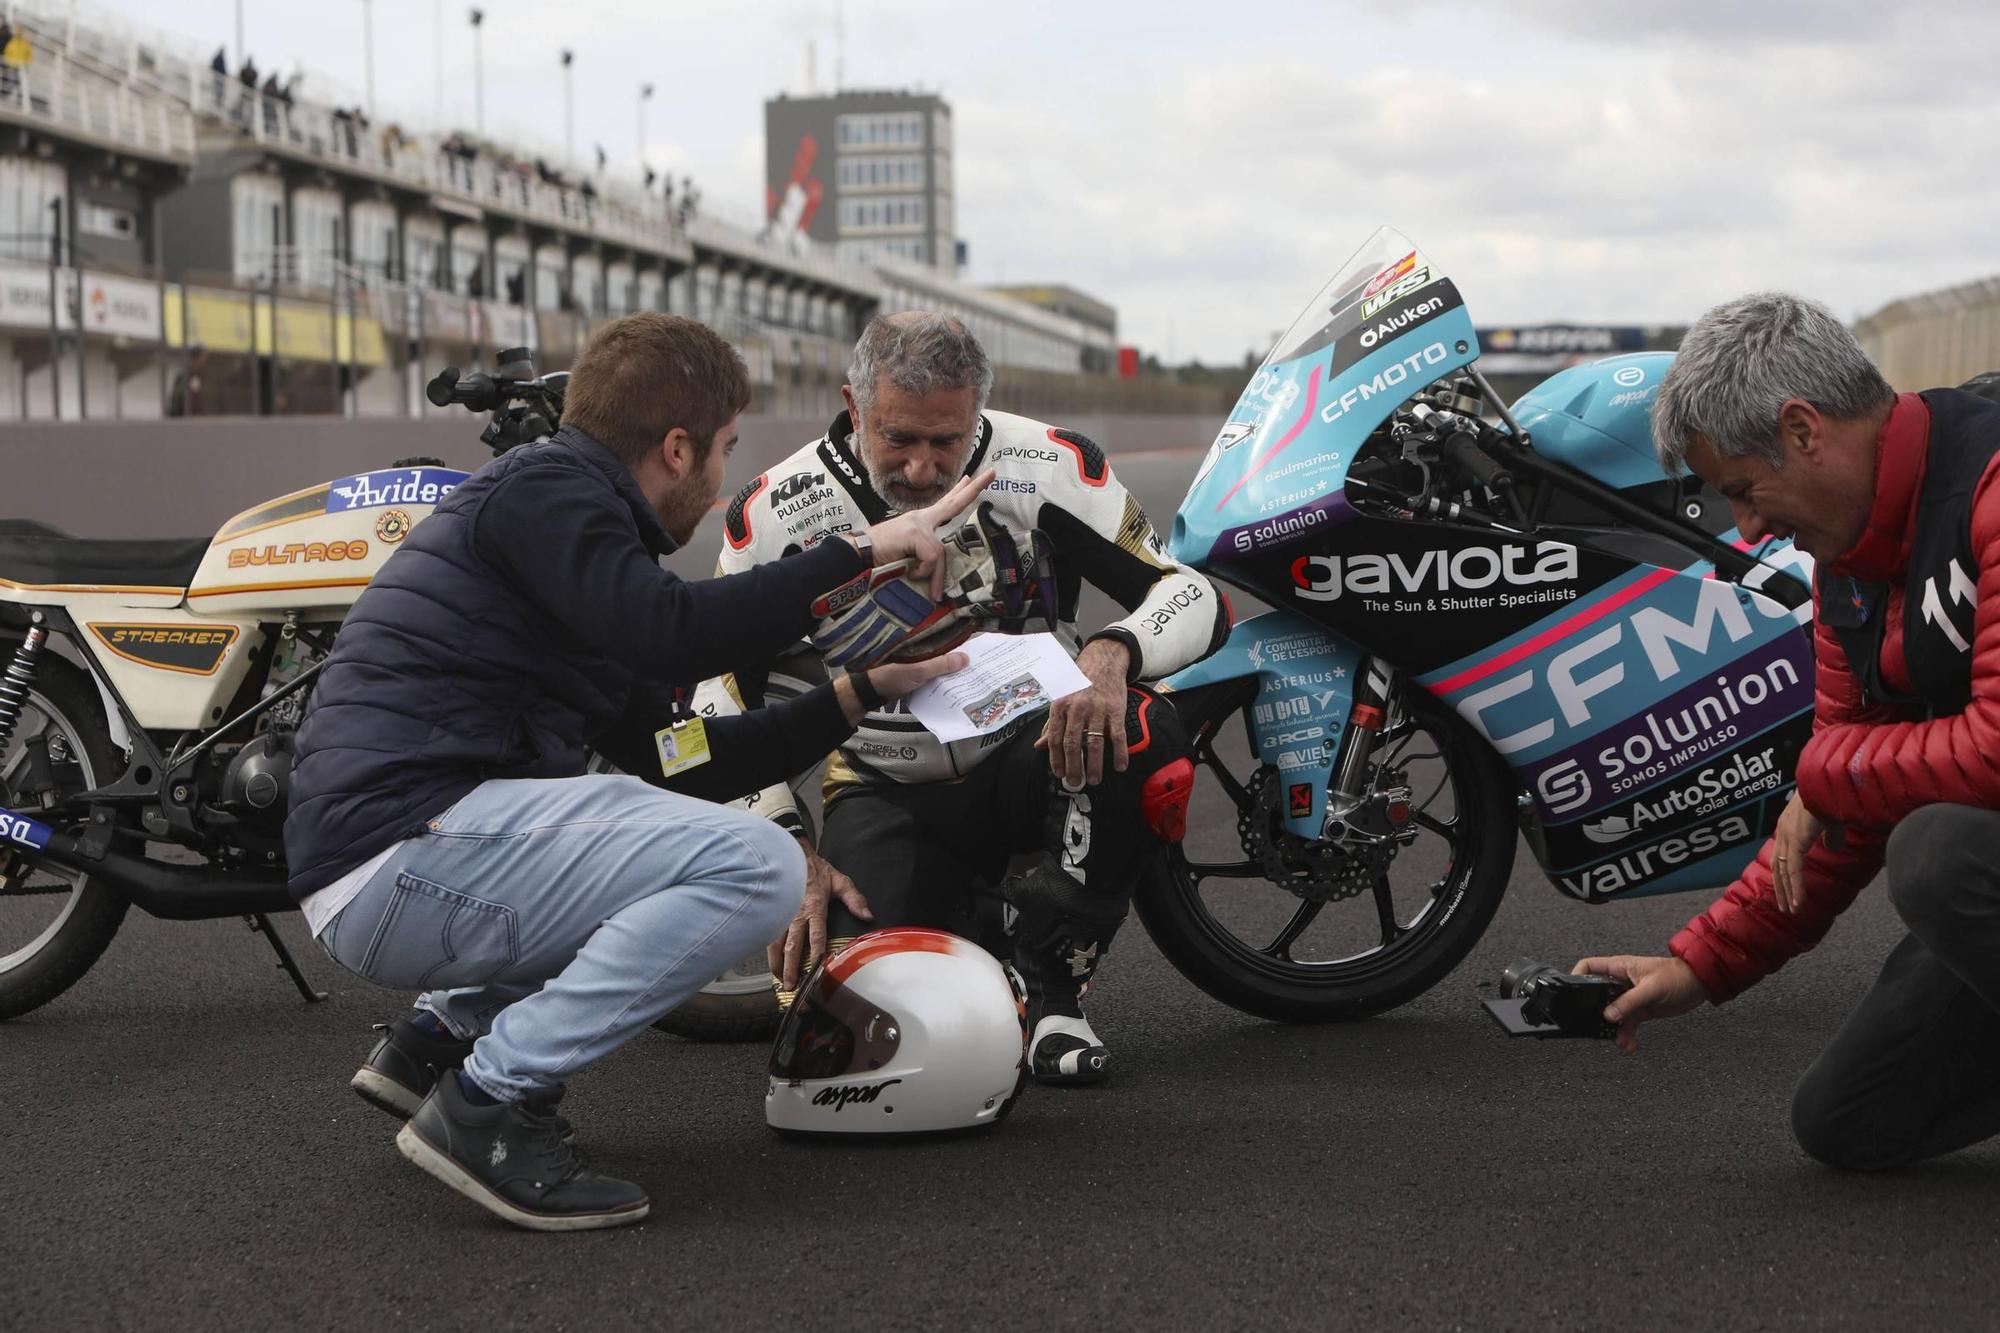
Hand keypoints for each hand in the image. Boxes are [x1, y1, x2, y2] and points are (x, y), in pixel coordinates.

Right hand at [768, 839, 871, 989]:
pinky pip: (768, 936)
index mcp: (814, 908)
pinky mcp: (773, 914)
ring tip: (779, 980)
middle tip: (791, 985)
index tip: (814, 971)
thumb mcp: (840, 881)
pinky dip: (769, 952)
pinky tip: (772, 964)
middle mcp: (795, 914)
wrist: (790, 854)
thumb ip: (855, 899)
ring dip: (777, 964)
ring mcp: (781, 915)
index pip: (815, 936)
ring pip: (776, 944)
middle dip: (790, 968)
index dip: (815, 954)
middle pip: (792, 946)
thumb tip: (867, 916)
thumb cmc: (816, 869)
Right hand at [859, 468, 996, 597]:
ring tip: (930, 591)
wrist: (857, 556)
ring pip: (939, 553)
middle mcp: (921, 519)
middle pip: (954, 503)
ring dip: (933, 576)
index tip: (972, 478)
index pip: (945, 503)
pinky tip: (910, 572)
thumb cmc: (879, 558)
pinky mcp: (915, 534)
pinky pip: (930, 559)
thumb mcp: (907, 556)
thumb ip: (924, 558)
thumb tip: (938, 573)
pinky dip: (923, 572)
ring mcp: (918, 524)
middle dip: (975, 489)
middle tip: (993, 473)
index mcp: (920, 522)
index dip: (959, 492)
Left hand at [868, 650, 968, 701]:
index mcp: (921, 641)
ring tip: (967, 678)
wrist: (872, 692)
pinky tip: (950, 687)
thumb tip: (964, 658)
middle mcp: (920, 649)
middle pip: (944, 653)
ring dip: (950, 672)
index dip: (960, 644)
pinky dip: (941, 680)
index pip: (945, 638)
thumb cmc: (890, 675)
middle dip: (958, 660)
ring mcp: (917, 662)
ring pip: (939, 665)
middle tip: (976, 667)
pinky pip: (933, 676)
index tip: (976, 652)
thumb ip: (941, 664)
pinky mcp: (915, 674)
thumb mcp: (919, 670)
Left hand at [1035, 639, 1130, 786]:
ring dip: (1094, 765)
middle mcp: (1077, 708)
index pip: (1055, 738)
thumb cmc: (1079, 683)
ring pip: (1094, 742)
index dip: (1056, 759)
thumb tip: (1039, 746)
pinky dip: (1119, 753)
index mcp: (1060, 706)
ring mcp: (1097, 709)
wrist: (1103, 661)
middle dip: (1073, 767)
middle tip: (1075, 782)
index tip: (1058, 773)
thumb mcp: (1061, 700)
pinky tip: (1120, 766)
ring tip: (1094, 780)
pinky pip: (1117, 735)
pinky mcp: (1115, 709)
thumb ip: (1052, 725)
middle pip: (1073, 743)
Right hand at [1571, 954, 1710, 1053]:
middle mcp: (1622, 982)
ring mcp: (1631, 996)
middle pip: (1598, 995)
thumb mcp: (1651, 988)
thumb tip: (1609, 1015)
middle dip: (1596, 1012)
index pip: (1589, 967)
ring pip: (1614, 1014)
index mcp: (1619, 968)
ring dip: (1615, 1029)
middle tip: (1596, 1025)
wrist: (1700, 984)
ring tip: (1620, 1041)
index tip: (1572, 992)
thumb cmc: (1677, 975)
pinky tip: (1630, 1044)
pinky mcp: (1641, 1009)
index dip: (1577, 976)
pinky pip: (1628, 1023)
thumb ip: (1628, 1002)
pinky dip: (1627, 1035)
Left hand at [1769, 792, 1826, 914]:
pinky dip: (1796, 888)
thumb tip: (1834, 848)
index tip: (1785, 890)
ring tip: (1792, 911)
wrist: (1828, 782)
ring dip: (1787, 893)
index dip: (1782, 874)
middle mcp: (1783, 832)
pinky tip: (1798, 902)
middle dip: (1781, 888)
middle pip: (1778, 867)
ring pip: (1784, 872)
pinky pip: (1794, 870)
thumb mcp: (1832, 821)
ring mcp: (1788, 836)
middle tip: (1785, 907)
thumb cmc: (1831, 797)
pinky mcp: (1796, 840)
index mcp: (1788, 826)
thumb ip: (1832, 836)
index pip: (1781, 856)